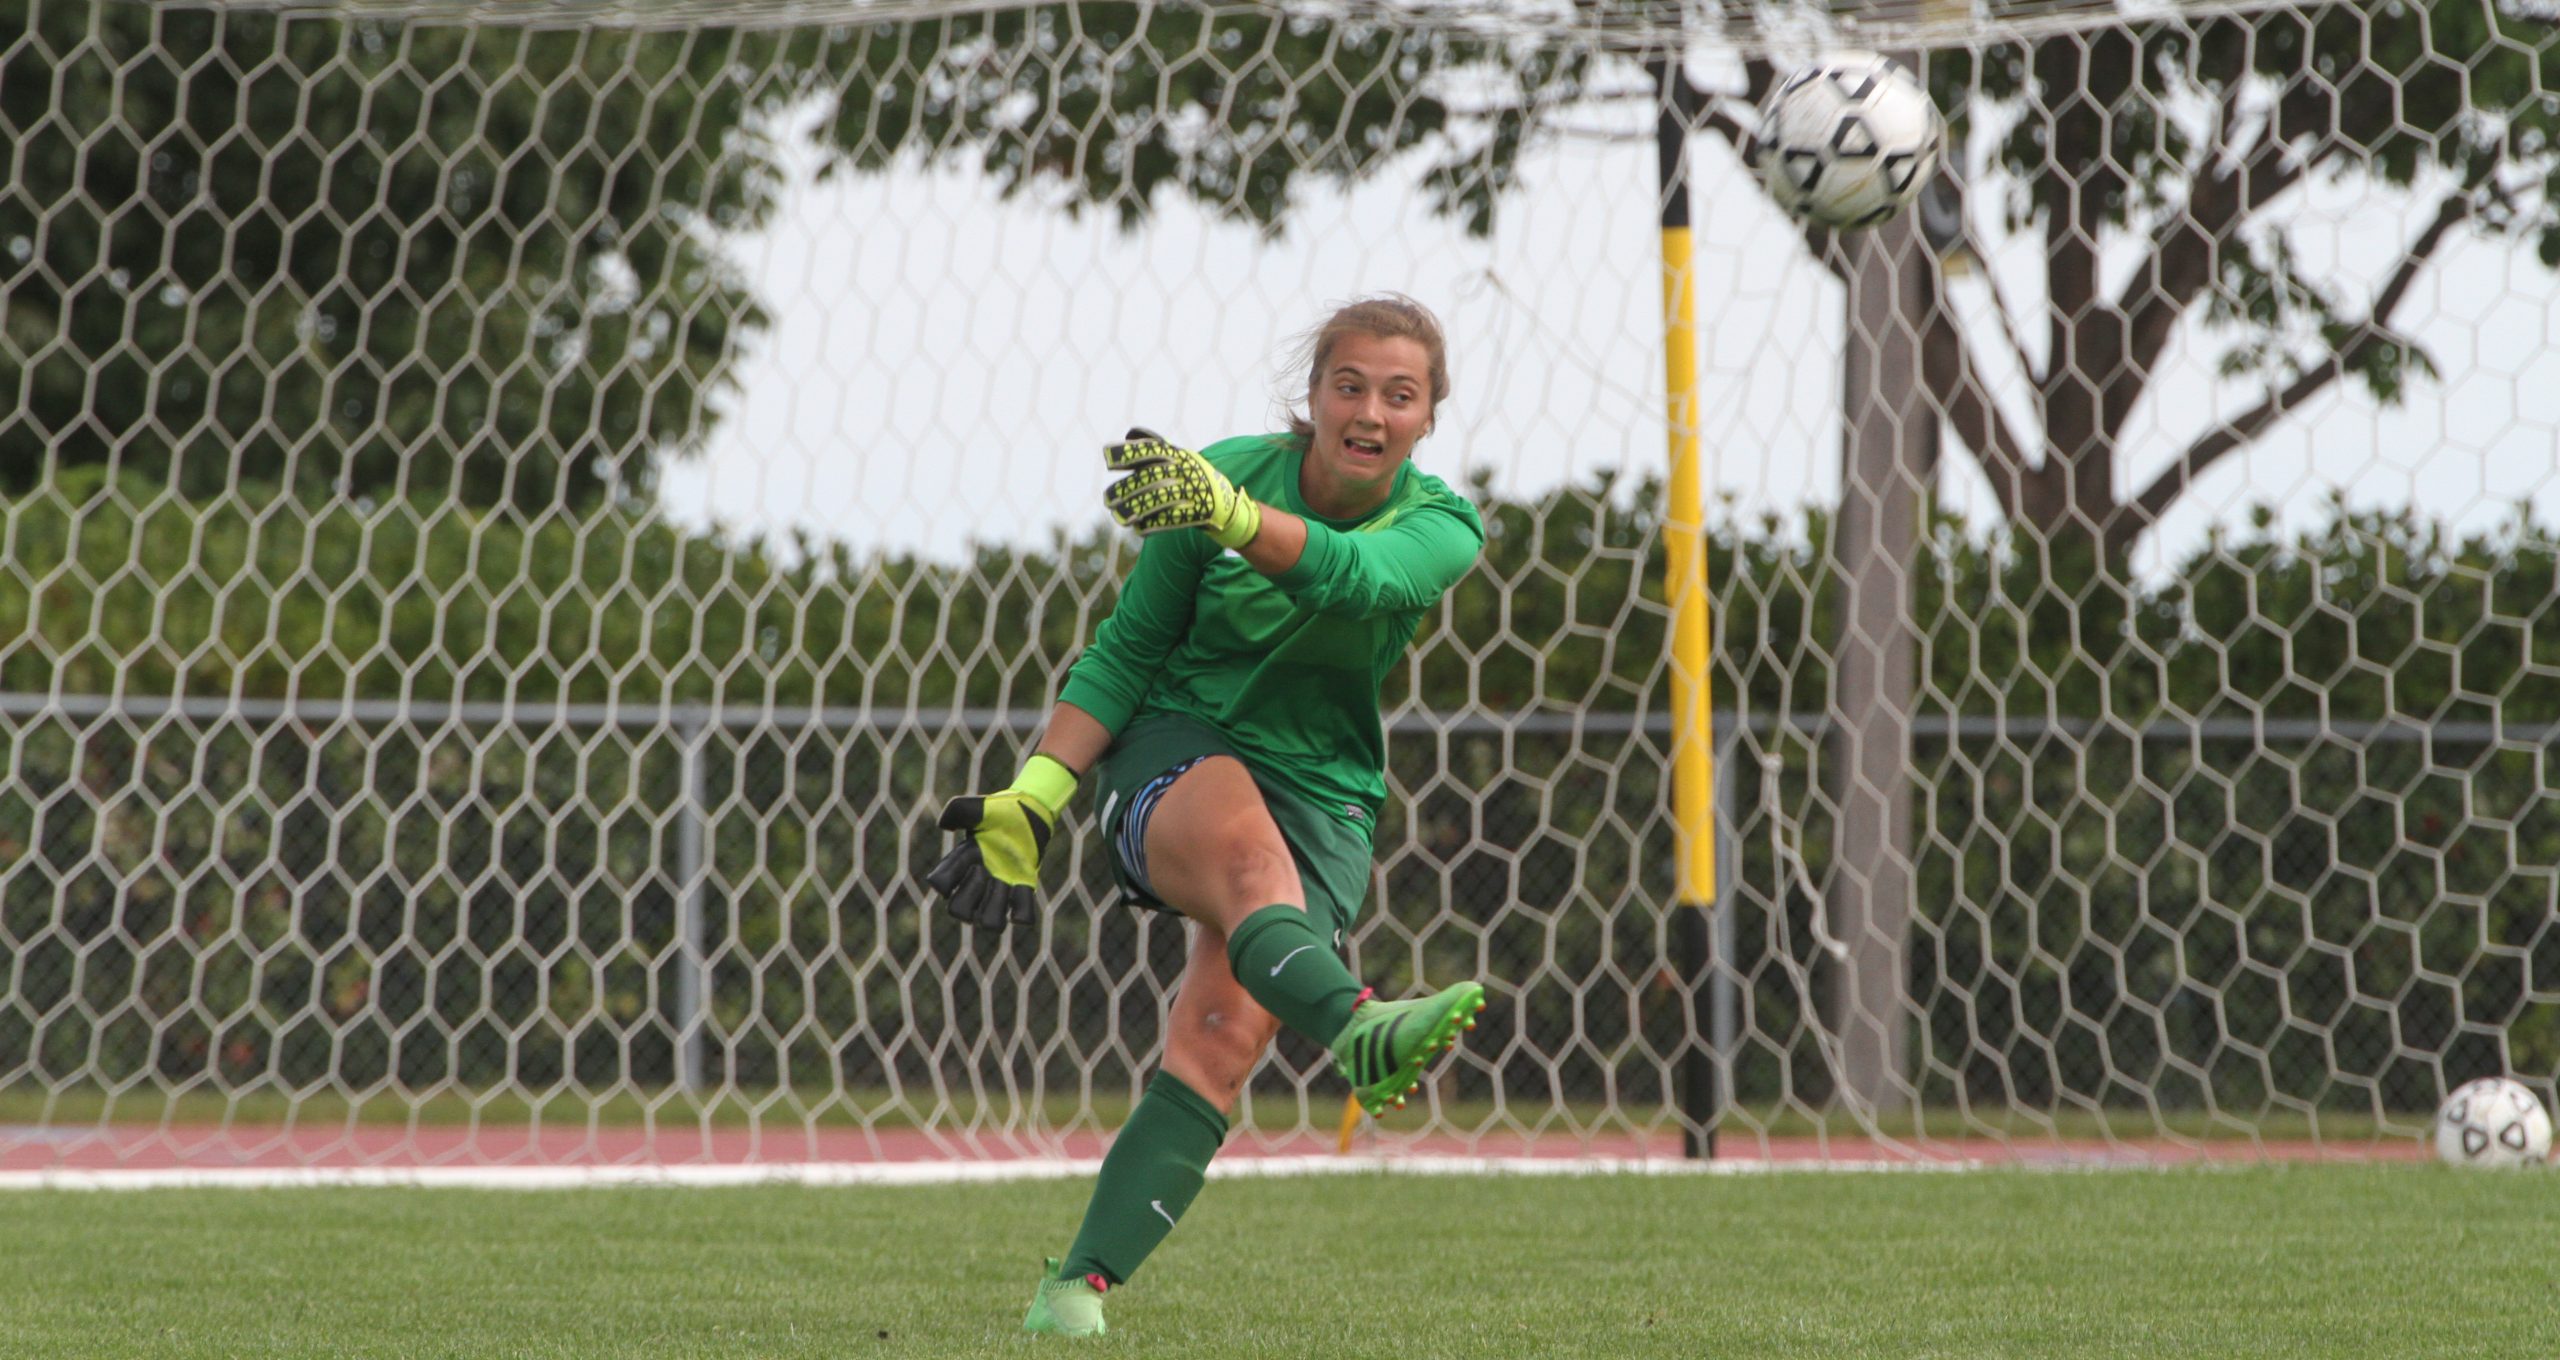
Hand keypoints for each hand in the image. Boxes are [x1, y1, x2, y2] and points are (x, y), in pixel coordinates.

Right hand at [925, 755, 1075, 931]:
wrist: (1029, 814)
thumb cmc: (1000, 812)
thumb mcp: (980, 808)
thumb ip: (959, 810)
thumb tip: (943, 825)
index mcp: (960, 864)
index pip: (941, 885)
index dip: (950, 877)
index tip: (967, 855)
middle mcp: (974, 884)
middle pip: (959, 913)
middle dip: (972, 894)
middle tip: (985, 871)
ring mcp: (998, 891)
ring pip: (989, 924)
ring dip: (997, 905)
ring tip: (1005, 882)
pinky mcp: (1021, 891)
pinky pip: (1022, 915)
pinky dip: (1022, 911)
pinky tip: (1021, 887)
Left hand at [1103, 427, 1262, 548]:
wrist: (1226, 502)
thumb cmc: (1192, 477)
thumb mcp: (1177, 457)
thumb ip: (1153, 446)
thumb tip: (1130, 433)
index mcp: (1177, 454)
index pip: (1150, 450)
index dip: (1129, 453)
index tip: (1107, 459)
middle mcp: (1185, 470)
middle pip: (1151, 477)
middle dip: (1127, 489)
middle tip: (1107, 500)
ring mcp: (1193, 491)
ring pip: (1160, 499)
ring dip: (1137, 508)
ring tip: (1119, 517)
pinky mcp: (1199, 512)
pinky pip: (1174, 518)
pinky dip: (1155, 524)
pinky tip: (1139, 529)